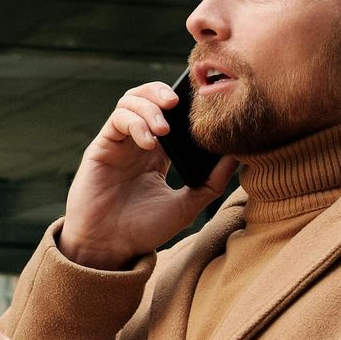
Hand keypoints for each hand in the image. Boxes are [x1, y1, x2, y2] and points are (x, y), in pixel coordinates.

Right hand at [62, 80, 239, 266]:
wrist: (109, 247)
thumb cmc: (143, 230)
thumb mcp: (186, 206)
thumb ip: (212, 183)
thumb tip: (238, 156)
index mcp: (158, 154)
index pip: (170, 114)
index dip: (183, 103)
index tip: (201, 106)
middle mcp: (137, 143)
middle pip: (148, 97)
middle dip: (162, 92)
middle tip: (178, 104)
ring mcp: (118, 143)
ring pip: (131, 101)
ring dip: (149, 107)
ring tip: (164, 129)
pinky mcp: (102, 146)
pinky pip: (118, 119)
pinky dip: (135, 123)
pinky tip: (148, 143)